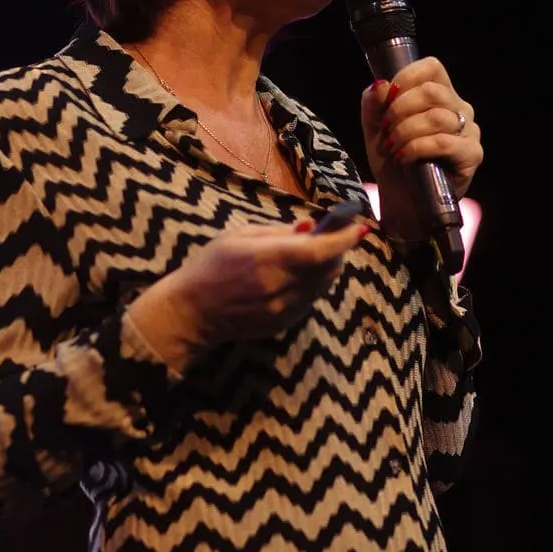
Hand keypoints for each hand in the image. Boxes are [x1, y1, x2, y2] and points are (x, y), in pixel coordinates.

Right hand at [129, 216, 367, 370]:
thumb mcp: (238, 236)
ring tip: (316, 253)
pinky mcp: (284, 324)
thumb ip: (277, 232)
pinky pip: (311, 300)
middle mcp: (281, 287)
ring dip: (328, 267)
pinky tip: (299, 274)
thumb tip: (310, 227)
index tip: (360, 227)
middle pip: (329, 269)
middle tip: (335, 235)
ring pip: (324, 285)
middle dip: (338, 250)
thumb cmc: (211, 266)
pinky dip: (314, 284)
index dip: (344, 239)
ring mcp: (284, 310)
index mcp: (267, 260)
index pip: (319, 251)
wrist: (192, 312)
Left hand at [360, 57, 482, 244]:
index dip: (406, 78)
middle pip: (432, 91)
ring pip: (437, 117)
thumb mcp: (375, 129)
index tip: (386, 100)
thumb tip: (379, 84)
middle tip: (386, 130)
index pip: (431, 67)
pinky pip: (444, 142)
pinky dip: (418, 147)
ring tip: (393, 148)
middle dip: (400, 109)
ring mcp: (469, 132)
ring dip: (406, 131)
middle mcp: (460, 109)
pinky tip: (405, 157)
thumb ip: (373, 104)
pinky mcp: (472, 155)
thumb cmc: (393, 161)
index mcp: (441, 95)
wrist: (401, 201)